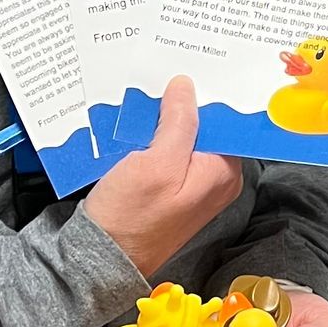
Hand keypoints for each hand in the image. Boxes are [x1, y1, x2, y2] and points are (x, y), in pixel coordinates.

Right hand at [82, 77, 241, 278]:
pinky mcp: (171, 190)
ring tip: (144, 98)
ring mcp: (193, 186)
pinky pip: (168, 153)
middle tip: (160, 79)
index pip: (225, 121)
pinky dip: (153, 139)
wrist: (102, 256)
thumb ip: (178, 122)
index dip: (205, 95)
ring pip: (183, 138)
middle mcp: (215, 180)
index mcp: (223, 172)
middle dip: (182, 105)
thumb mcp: (156, 163)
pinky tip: (136, 127)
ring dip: (163, 121)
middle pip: (204, 128)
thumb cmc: (132, 217)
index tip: (187, 70)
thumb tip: (186, 86)